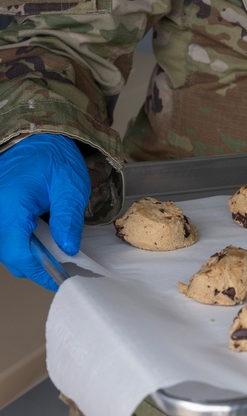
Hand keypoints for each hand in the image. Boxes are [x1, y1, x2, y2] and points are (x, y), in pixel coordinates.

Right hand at [0, 134, 89, 290]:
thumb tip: (68, 250)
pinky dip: (23, 243)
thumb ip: (68, 219)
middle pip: (9, 254)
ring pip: (5, 248)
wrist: (37, 137)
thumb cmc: (54, 158)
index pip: (17, 251)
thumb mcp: (71, 188)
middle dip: (35, 266)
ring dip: (29, 255)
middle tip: (63, 268)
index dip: (39, 270)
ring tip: (56, 253)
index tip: (60, 278)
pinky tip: (44, 240)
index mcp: (10, 205)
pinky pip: (5, 235)